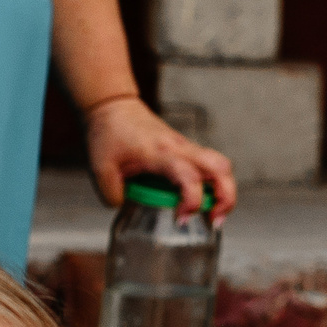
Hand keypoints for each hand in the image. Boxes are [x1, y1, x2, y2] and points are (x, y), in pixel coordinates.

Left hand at [86, 95, 238, 221]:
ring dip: (225, 191)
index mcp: (159, 153)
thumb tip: (124, 209)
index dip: (191, 201)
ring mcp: (186, 146)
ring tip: (214, 212)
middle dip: (226, 198)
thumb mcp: (100, 168)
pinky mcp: (186, 149)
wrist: (114, 106)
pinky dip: (213, 184)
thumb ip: (112, 195)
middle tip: (215, 220)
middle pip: (220, 168)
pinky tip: (200, 199)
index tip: (180, 218)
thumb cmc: (109, 132)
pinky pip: (210, 165)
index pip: (188, 175)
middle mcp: (179, 148)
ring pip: (221, 165)